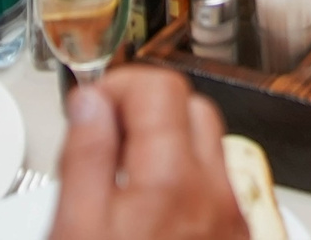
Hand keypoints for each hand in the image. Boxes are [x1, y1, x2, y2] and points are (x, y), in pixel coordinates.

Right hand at [52, 68, 249, 239]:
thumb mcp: (76, 229)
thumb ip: (85, 158)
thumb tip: (92, 101)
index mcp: (172, 181)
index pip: (161, 87)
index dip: (119, 85)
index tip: (92, 107)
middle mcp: (214, 192)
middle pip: (191, 108)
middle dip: (145, 110)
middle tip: (104, 137)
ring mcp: (230, 214)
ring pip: (206, 145)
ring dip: (167, 143)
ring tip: (121, 176)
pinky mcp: (234, 233)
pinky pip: (216, 183)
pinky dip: (186, 177)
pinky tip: (151, 206)